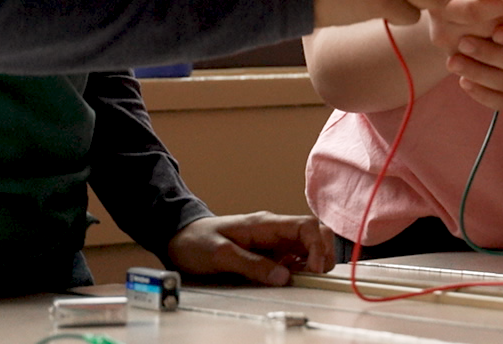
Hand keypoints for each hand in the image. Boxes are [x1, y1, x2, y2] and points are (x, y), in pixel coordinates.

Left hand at [166, 211, 335, 285]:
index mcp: (265, 224)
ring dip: (314, 260)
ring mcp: (273, 241)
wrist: (178, 237)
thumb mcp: (220, 254)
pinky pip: (295, 257)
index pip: (306, 225)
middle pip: (315, 232)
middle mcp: (274, 230)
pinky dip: (302, 267)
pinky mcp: (269, 253)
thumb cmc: (197, 241)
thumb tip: (283, 276)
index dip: (318, 246)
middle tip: (317, 274)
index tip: (315, 268)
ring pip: (308, 245)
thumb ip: (252, 264)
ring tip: (305, 278)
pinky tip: (293, 278)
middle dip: (324, 252)